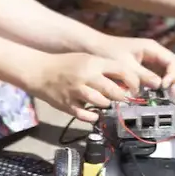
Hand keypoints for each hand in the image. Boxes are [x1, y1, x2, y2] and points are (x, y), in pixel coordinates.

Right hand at [27, 52, 159, 122]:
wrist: (39, 71)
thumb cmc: (65, 64)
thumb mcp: (87, 59)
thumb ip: (104, 68)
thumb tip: (125, 81)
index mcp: (93, 63)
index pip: (121, 71)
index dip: (132, 81)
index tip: (135, 88)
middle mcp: (86, 77)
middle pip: (114, 90)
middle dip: (123, 97)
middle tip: (125, 99)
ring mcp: (76, 91)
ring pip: (101, 103)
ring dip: (107, 104)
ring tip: (107, 102)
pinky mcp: (67, 105)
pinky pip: (85, 115)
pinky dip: (92, 116)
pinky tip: (94, 113)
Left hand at [96, 35, 174, 99]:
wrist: (94, 47)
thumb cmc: (108, 52)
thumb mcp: (125, 65)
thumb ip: (142, 75)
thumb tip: (160, 86)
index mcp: (153, 48)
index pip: (174, 62)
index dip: (174, 76)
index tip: (165, 88)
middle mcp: (157, 53)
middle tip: (173, 97)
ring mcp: (154, 60)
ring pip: (173, 72)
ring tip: (170, 99)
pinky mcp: (148, 68)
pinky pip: (163, 76)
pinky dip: (166, 87)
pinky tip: (161, 97)